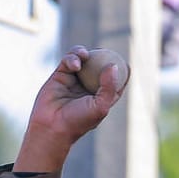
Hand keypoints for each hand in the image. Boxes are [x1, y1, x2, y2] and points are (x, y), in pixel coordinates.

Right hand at [14, 47, 127, 172]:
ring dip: (84, 53)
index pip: (115, 81)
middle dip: (103, 55)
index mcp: (102, 96)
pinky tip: (75, 65)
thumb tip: (113, 65)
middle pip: (99, 65)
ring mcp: (74, 80)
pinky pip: (68, 60)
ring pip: (83, 59)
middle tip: (105, 51)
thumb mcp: (100, 107)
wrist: (52, 126)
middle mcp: (88, 87)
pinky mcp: (60, 75)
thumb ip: (109, 87)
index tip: (126, 64)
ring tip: (84, 55)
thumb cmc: (78, 121)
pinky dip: (73, 57)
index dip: (122, 71)